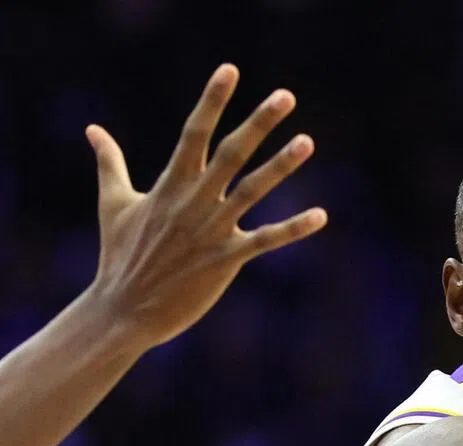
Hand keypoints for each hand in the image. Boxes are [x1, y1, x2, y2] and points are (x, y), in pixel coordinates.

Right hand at [86, 63, 326, 348]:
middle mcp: (193, 201)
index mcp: (169, 184)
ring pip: (252, 190)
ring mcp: (211, 230)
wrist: (125, 309)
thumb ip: (110, 163)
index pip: (193, 131)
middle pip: (230, 152)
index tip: (231, 70)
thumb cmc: (119, 257)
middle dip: (258, 123)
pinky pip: (266, 240)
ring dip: (281, 166)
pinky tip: (321, 215)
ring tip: (307, 141)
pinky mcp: (225, 260)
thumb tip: (93, 130)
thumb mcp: (113, 204)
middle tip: (286, 96)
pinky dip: (293, 229)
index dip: (212, 100)